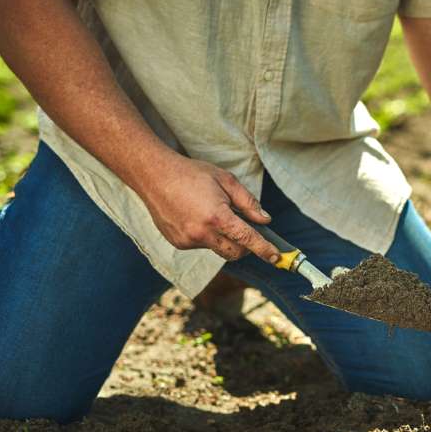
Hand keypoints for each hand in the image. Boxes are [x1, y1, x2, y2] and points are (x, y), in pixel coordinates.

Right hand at [135, 153, 280, 262]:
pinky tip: (197, 217)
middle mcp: (201, 233)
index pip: (247, 239)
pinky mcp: (178, 243)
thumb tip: (264, 220)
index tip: (276, 257)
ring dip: (224, 238)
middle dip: (245, 246)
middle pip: (234, 252)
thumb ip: (248, 203)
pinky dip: (207, 236)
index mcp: (217, 217)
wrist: (154, 175)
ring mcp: (188, 241)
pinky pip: (202, 245)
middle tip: (246, 230)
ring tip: (212, 213)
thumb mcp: (226, 181)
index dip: (264, 249)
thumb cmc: (192, 174)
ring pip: (218, 248)